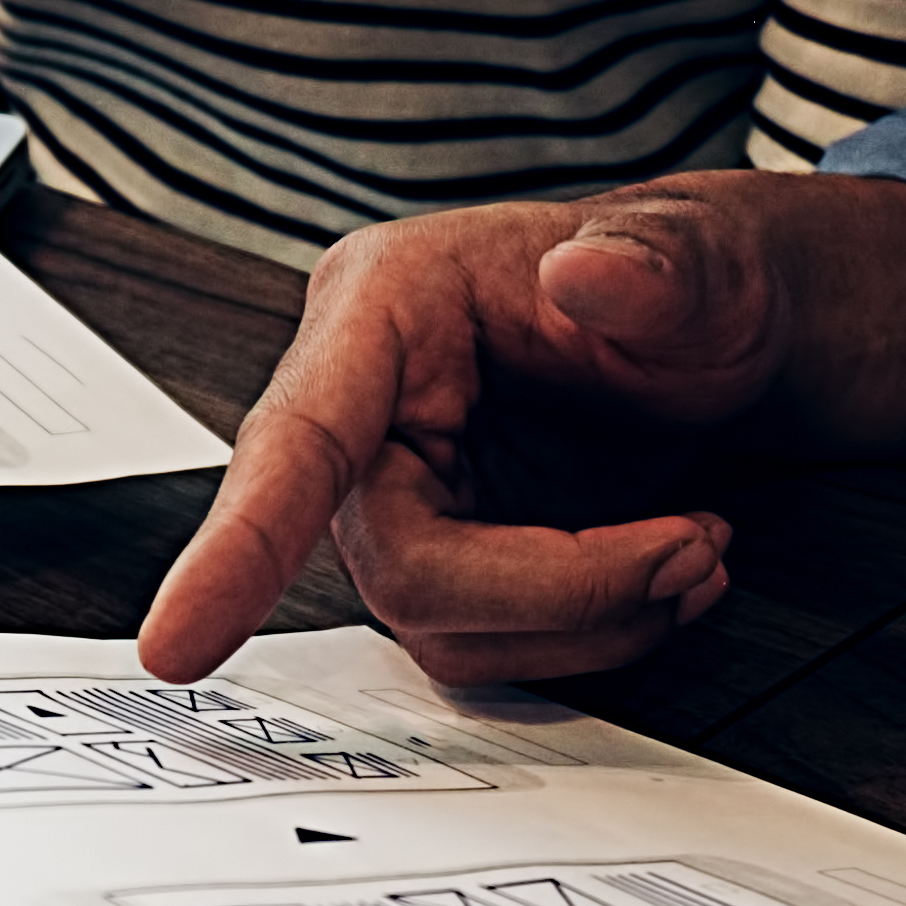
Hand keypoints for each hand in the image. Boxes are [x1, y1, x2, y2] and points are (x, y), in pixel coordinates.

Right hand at [139, 171, 905, 685]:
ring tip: (697, 548)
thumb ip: (656, 267)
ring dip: (590, 617)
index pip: (297, 441)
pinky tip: (663, 575)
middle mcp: (370, 407)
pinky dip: (593, 632)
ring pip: (448, 628)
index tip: (175, 645)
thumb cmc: (696, 286)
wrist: (731, 338)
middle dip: (557, 590)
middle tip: (694, 550)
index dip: (235, 549)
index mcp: (386, 306)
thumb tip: (591, 275)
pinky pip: (490, 646)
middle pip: (403, 569)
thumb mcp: (707, 259)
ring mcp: (402, 493)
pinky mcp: (447, 557)